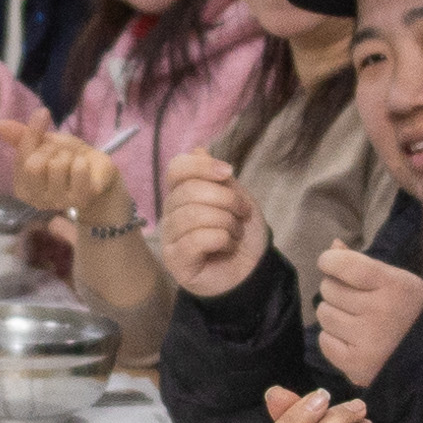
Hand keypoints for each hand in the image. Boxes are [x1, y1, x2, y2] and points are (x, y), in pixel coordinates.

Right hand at [0, 116, 129, 220]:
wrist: (97, 171)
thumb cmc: (67, 158)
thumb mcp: (44, 143)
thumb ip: (23, 136)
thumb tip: (0, 124)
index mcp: (22, 187)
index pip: (21, 158)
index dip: (32, 133)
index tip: (43, 113)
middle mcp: (37, 200)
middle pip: (34, 165)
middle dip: (51, 148)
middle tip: (61, 150)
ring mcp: (59, 202)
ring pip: (57, 165)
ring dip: (68, 155)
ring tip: (73, 160)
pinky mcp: (81, 199)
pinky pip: (78, 170)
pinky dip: (82, 161)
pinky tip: (84, 168)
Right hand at [159, 149, 266, 297]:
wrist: (252, 272)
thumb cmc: (241, 236)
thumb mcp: (239, 200)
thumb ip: (219, 178)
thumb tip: (198, 150)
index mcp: (183, 194)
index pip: (177, 168)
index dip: (202, 166)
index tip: (228, 173)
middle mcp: (170, 213)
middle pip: (189, 191)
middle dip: (226, 199)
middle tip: (242, 214)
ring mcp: (170, 237)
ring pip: (194, 215)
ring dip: (226, 222)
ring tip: (236, 234)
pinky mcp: (175, 259)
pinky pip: (196, 239)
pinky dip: (222, 240)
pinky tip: (227, 247)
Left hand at [314, 244, 422, 388]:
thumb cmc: (411, 311)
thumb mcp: (397, 280)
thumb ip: (364, 263)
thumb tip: (333, 247)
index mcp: (394, 286)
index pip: (345, 265)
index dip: (330, 261)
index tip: (329, 263)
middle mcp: (380, 312)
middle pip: (330, 290)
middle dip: (336, 290)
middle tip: (352, 298)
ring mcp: (367, 341)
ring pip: (324, 314)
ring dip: (334, 313)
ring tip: (353, 319)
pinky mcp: (357, 366)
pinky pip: (325, 341)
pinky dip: (333, 338)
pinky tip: (351, 339)